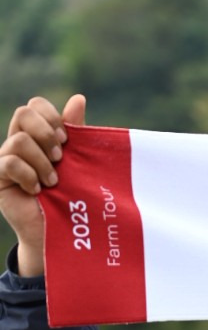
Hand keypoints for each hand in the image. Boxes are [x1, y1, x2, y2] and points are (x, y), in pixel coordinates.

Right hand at [0, 94, 85, 275]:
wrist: (59, 232)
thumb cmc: (70, 197)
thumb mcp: (76, 162)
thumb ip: (75, 132)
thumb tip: (78, 98)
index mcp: (37, 136)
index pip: (35, 105)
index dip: (51, 116)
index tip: (67, 139)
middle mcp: (19, 144)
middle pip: (24, 113)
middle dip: (47, 133)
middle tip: (61, 157)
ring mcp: (6, 160)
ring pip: (18, 140)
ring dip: (42, 161)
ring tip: (53, 181)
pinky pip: (9, 162)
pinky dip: (28, 174)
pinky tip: (37, 190)